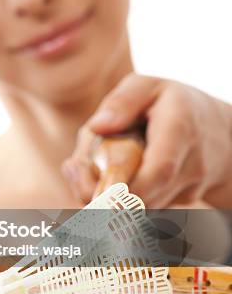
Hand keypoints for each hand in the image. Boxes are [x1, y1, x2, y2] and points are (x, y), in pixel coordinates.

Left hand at [62, 73, 231, 207]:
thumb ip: (122, 101)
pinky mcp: (184, 201)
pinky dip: (124, 198)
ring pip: (143, 206)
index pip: (159, 170)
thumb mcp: (148, 86)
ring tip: (96, 167)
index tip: (97, 192)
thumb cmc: (172, 103)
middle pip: (146, 196)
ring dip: (111, 195)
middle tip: (76, 174)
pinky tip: (115, 177)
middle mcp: (192, 163)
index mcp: (180, 129)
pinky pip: (148, 208)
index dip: (128, 189)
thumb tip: (97, 127)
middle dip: (105, 195)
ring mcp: (192, 187)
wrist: (219, 131)